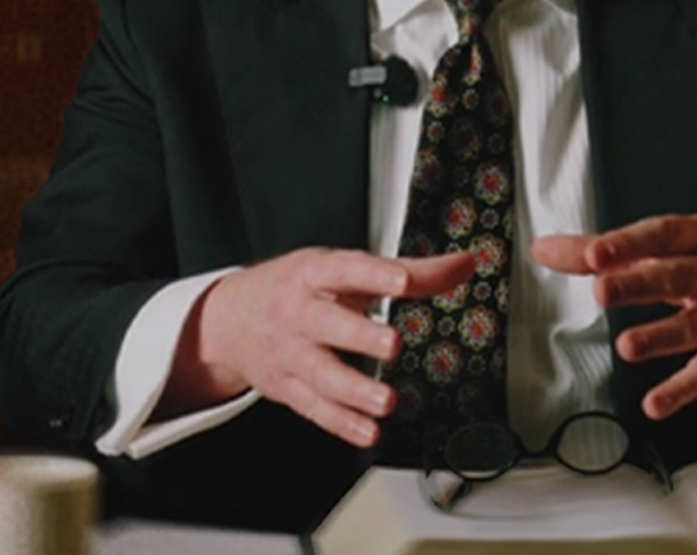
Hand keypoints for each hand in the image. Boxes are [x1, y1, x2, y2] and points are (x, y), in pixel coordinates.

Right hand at [181, 247, 475, 446]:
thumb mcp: (346, 271)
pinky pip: (314, 409)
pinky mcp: (287, 388)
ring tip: (385, 402)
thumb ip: (411, 272)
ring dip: (353, 391)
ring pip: (319, 374)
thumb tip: (466, 264)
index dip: (374, 275)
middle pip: (327, 325)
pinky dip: (341, 423)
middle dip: (358, 335)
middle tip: (391, 344)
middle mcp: (300, 313)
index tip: (402, 281)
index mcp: (315, 275)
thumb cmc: (299, 289)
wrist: (230, 320)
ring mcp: (291, 353)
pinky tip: (368, 432)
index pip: (347, 270)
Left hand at [531, 214, 696, 419]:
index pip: (661, 235)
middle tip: (602, 290)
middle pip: (679, 275)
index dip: (627, 244)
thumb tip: (544, 249)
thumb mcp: (670, 247)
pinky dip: (683, 389)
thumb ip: (607, 250)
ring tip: (626, 347)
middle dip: (640, 283)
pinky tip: (655, 403)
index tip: (594, 255)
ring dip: (662, 336)